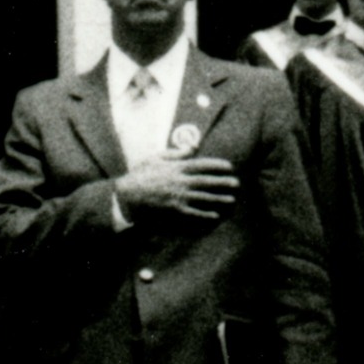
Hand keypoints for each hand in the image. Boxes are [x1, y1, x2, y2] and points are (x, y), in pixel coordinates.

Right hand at [113, 152, 237, 220]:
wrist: (127, 195)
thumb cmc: (140, 174)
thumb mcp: (155, 158)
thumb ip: (175, 153)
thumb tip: (192, 147)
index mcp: (177, 168)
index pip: (203, 165)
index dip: (218, 165)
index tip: (229, 166)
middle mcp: (181, 182)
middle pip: (207, 182)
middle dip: (223, 182)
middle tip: (236, 183)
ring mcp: (179, 197)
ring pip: (204, 198)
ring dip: (219, 199)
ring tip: (231, 199)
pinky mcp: (174, 210)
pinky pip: (194, 213)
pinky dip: (205, 214)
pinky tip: (215, 215)